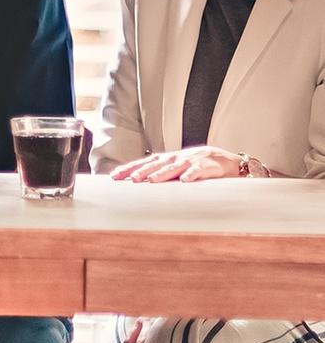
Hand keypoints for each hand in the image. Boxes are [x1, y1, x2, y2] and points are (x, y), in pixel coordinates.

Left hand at [111, 146, 242, 182]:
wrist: (228, 162)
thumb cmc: (199, 167)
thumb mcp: (178, 169)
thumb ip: (162, 174)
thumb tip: (139, 184)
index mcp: (168, 159)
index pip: (145, 162)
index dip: (130, 168)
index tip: (114, 176)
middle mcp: (178, 157)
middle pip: (156, 163)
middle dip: (142, 171)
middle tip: (129, 180)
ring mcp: (192, 160)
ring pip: (174, 166)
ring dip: (162, 173)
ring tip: (150, 181)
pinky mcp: (208, 165)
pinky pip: (198, 171)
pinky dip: (191, 175)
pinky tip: (184, 181)